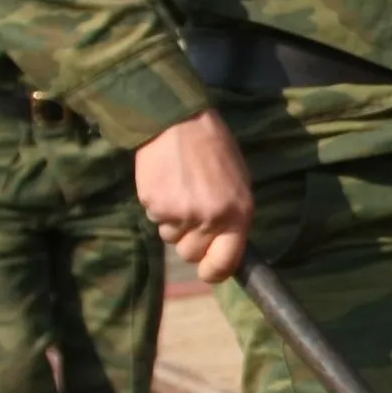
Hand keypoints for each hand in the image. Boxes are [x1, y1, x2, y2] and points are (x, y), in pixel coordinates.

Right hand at [135, 108, 255, 282]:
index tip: (207, 270)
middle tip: (190, 214)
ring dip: (173, 221)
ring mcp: (179, 213)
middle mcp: (210, 218)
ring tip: (179, 189)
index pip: (225, 262)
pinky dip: (158, 206)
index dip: (213, 271)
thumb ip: (232, 216)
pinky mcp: (154, 205)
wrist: (177, 121)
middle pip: (191, 254)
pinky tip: (166, 182)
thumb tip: (224, 247)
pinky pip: (155, 219)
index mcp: (237, 214)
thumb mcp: (238, 182)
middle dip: (189, 241)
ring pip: (170, 238)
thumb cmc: (214, 149)